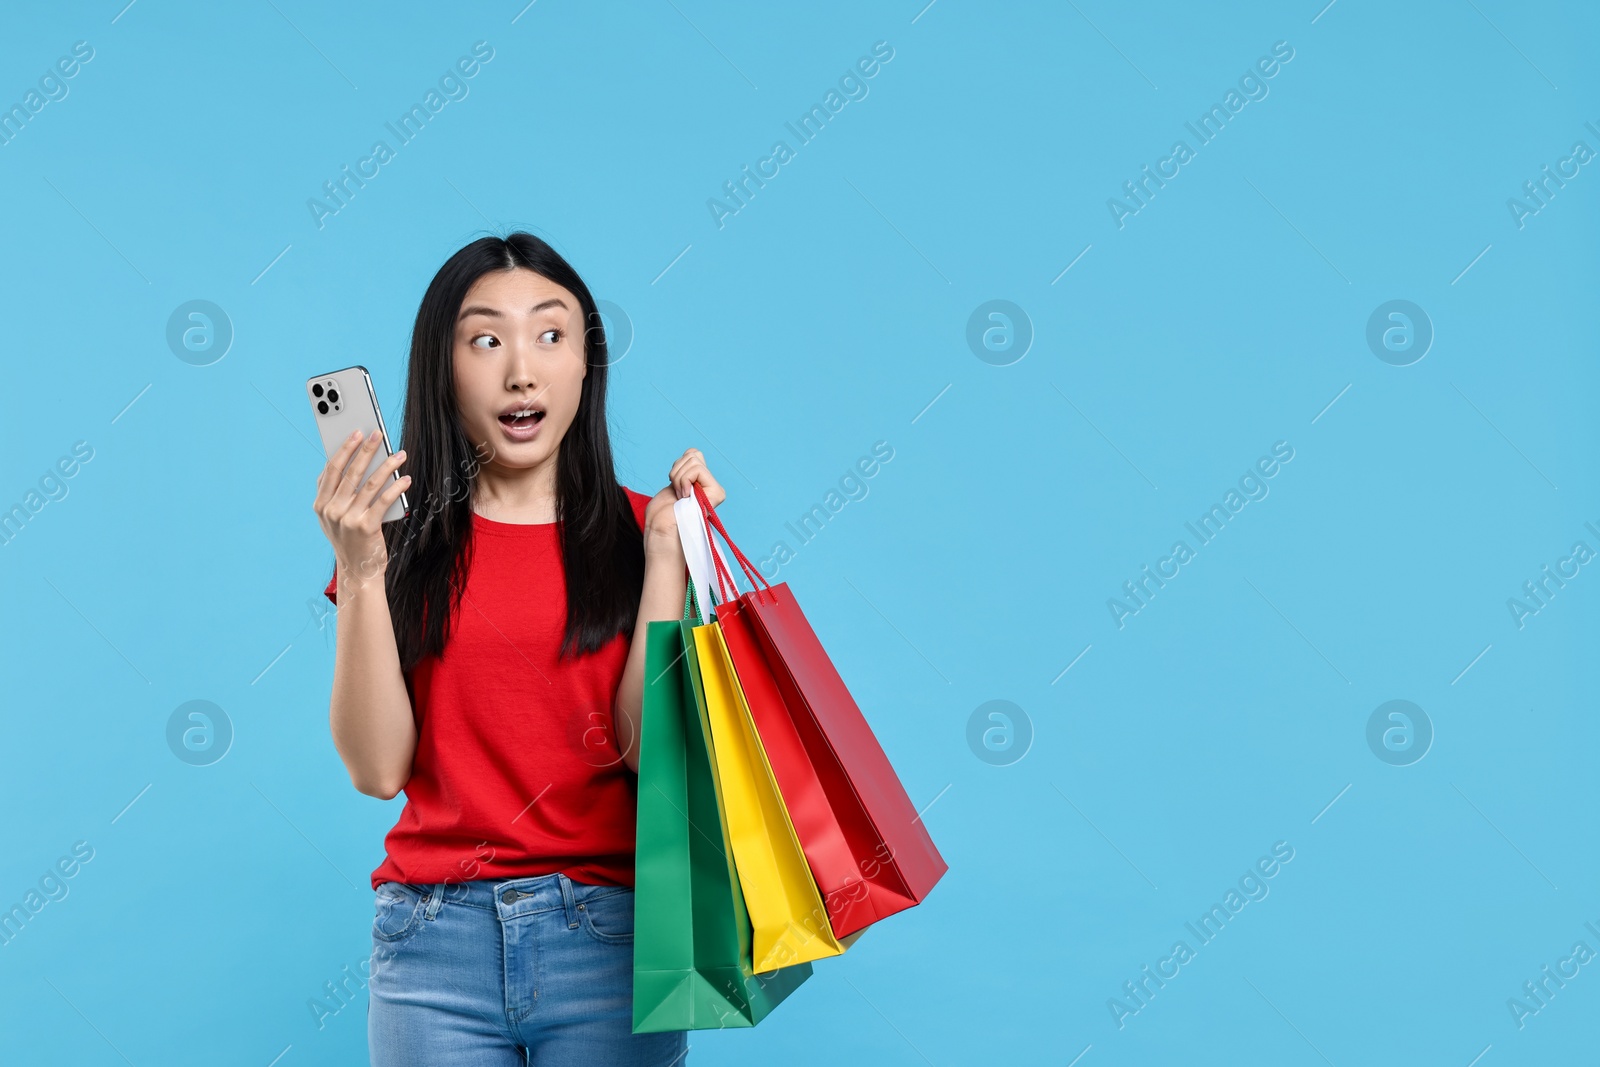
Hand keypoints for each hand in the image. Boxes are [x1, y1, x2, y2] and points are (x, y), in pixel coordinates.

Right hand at [313, 429, 409, 576]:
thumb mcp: (334, 517)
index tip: (355, 432)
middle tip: (378, 434)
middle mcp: (331, 511)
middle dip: (365, 450)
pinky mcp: (366, 528)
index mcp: (320, 505)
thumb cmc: (350, 539)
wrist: (358, 571)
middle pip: (351, 473)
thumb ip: (337, 494)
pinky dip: (395, 487)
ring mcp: (347, 519)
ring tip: (399, 454)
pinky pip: (384, 501)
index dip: (344, 449)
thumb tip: (353, 461)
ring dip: (386, 466)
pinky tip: (405, 479)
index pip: (332, 470)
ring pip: (369, 484)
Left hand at [644, 447, 724, 548]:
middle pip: (694, 454)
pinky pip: (697, 470)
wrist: (661, 534)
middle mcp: (710, 487)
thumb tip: (695, 453)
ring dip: (678, 477)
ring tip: (679, 497)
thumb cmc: (661, 516)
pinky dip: (683, 479)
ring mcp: (714, 491)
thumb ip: (685, 468)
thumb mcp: (672, 483)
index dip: (678, 466)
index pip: (693, 454)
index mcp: (701, 484)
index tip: (674, 487)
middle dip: (677, 470)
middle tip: (676, 493)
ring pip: (695, 459)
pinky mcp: (716, 494)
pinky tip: (684, 497)